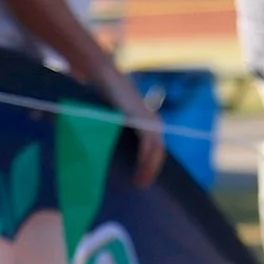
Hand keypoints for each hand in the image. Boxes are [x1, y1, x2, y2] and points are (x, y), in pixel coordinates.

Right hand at [100, 62, 166, 186]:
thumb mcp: (114, 119)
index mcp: (148, 123)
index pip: (156, 149)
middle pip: (158, 154)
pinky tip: (139, 173)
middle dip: (152, 171)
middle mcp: (154, 123)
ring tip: (139, 183)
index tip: (143, 179)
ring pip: (156, 152)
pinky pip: (149, 147)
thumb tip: (105, 150)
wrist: (107, 78)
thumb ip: (114, 133)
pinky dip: (145, 161)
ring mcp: (151, 122)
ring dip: (149, 169)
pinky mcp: (144, 122)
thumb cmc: (106, 97)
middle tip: (141, 185)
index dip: (151, 165)